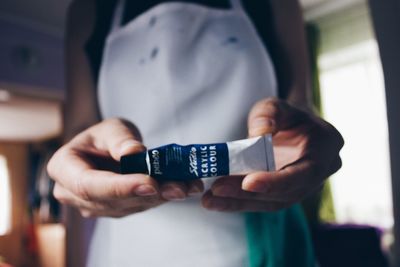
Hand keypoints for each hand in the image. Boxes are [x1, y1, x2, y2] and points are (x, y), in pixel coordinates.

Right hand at [48, 118, 202, 217]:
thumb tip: (134, 152)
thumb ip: (120, 139)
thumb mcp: (112, 128)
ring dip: (161, 198)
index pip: (89, 185)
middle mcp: (73, 193)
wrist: (108, 149)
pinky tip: (183, 189)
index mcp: (64, 168)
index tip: (150, 183)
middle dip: (149, 194)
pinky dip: (162, 198)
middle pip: (112, 201)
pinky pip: (139, 207)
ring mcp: (94, 206)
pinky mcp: (115, 210)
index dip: (120, 187)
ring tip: (187, 186)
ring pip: (129, 207)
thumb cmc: (105, 136)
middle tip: (178, 187)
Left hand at [202, 98, 343, 211]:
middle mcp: (320, 173)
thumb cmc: (284, 114)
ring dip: (240, 202)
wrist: (291, 126)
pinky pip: (264, 202)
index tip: (248, 182)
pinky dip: (240, 202)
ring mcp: (304, 187)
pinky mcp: (287, 194)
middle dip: (249, 193)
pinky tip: (217, 201)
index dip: (276, 180)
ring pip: (273, 202)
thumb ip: (268, 114)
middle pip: (285, 192)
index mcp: (326, 147)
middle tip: (218, 190)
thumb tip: (259, 136)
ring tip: (211, 200)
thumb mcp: (275, 105)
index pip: (304, 172)